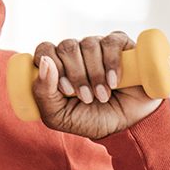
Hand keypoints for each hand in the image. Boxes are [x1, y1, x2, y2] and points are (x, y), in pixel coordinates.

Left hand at [31, 32, 162, 139]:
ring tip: (103, 95)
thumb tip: (44, 62)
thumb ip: (42, 92)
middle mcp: (76, 53)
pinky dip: (112, 64)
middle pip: (66, 46)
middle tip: (87, 97)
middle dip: (77, 75)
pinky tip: (115, 82)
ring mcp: (98, 47)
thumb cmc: (90, 121)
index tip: (67, 90)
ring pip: (89, 44)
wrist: (127, 127)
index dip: (54, 68)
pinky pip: (111, 42)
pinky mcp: (121, 45)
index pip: (45, 49)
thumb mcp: (58, 116)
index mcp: (57, 66)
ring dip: (95, 74)